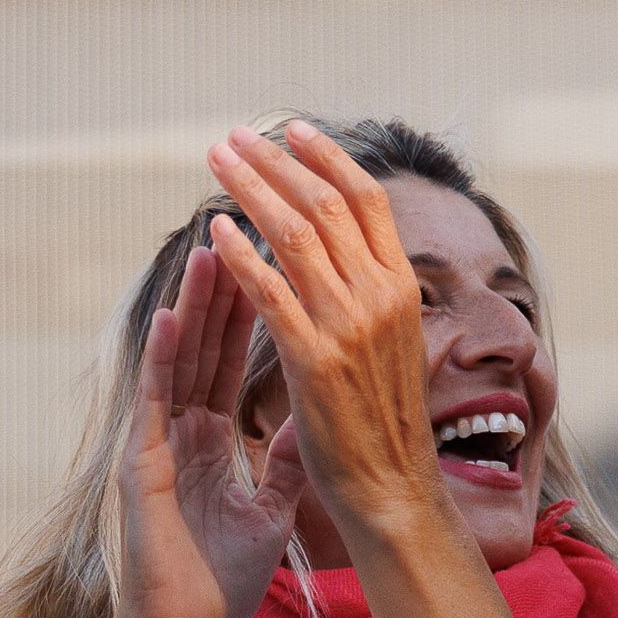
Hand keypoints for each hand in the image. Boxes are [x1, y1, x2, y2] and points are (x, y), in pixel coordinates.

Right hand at [113, 244, 305, 617]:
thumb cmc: (220, 579)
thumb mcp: (268, 508)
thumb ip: (281, 461)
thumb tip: (308, 422)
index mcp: (210, 440)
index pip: (231, 360)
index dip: (249, 312)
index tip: (271, 263)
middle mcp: (181, 431)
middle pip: (205, 346)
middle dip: (225, 288)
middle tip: (241, 231)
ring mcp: (159, 444)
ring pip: (178, 360)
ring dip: (193, 306)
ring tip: (207, 247)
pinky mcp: (144, 465)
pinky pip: (155, 402)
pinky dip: (163, 357)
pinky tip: (174, 315)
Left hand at [205, 122, 443, 535]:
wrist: (392, 487)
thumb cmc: (386, 421)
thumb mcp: (395, 344)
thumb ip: (374, 295)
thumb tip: (349, 254)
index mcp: (403, 289)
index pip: (368, 201)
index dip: (329, 158)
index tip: (293, 131)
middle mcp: (381, 296)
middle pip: (325, 204)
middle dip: (275, 161)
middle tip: (234, 137)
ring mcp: (349, 326)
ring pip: (293, 234)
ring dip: (249, 189)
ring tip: (216, 161)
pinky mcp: (314, 359)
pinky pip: (270, 291)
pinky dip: (240, 255)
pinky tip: (214, 232)